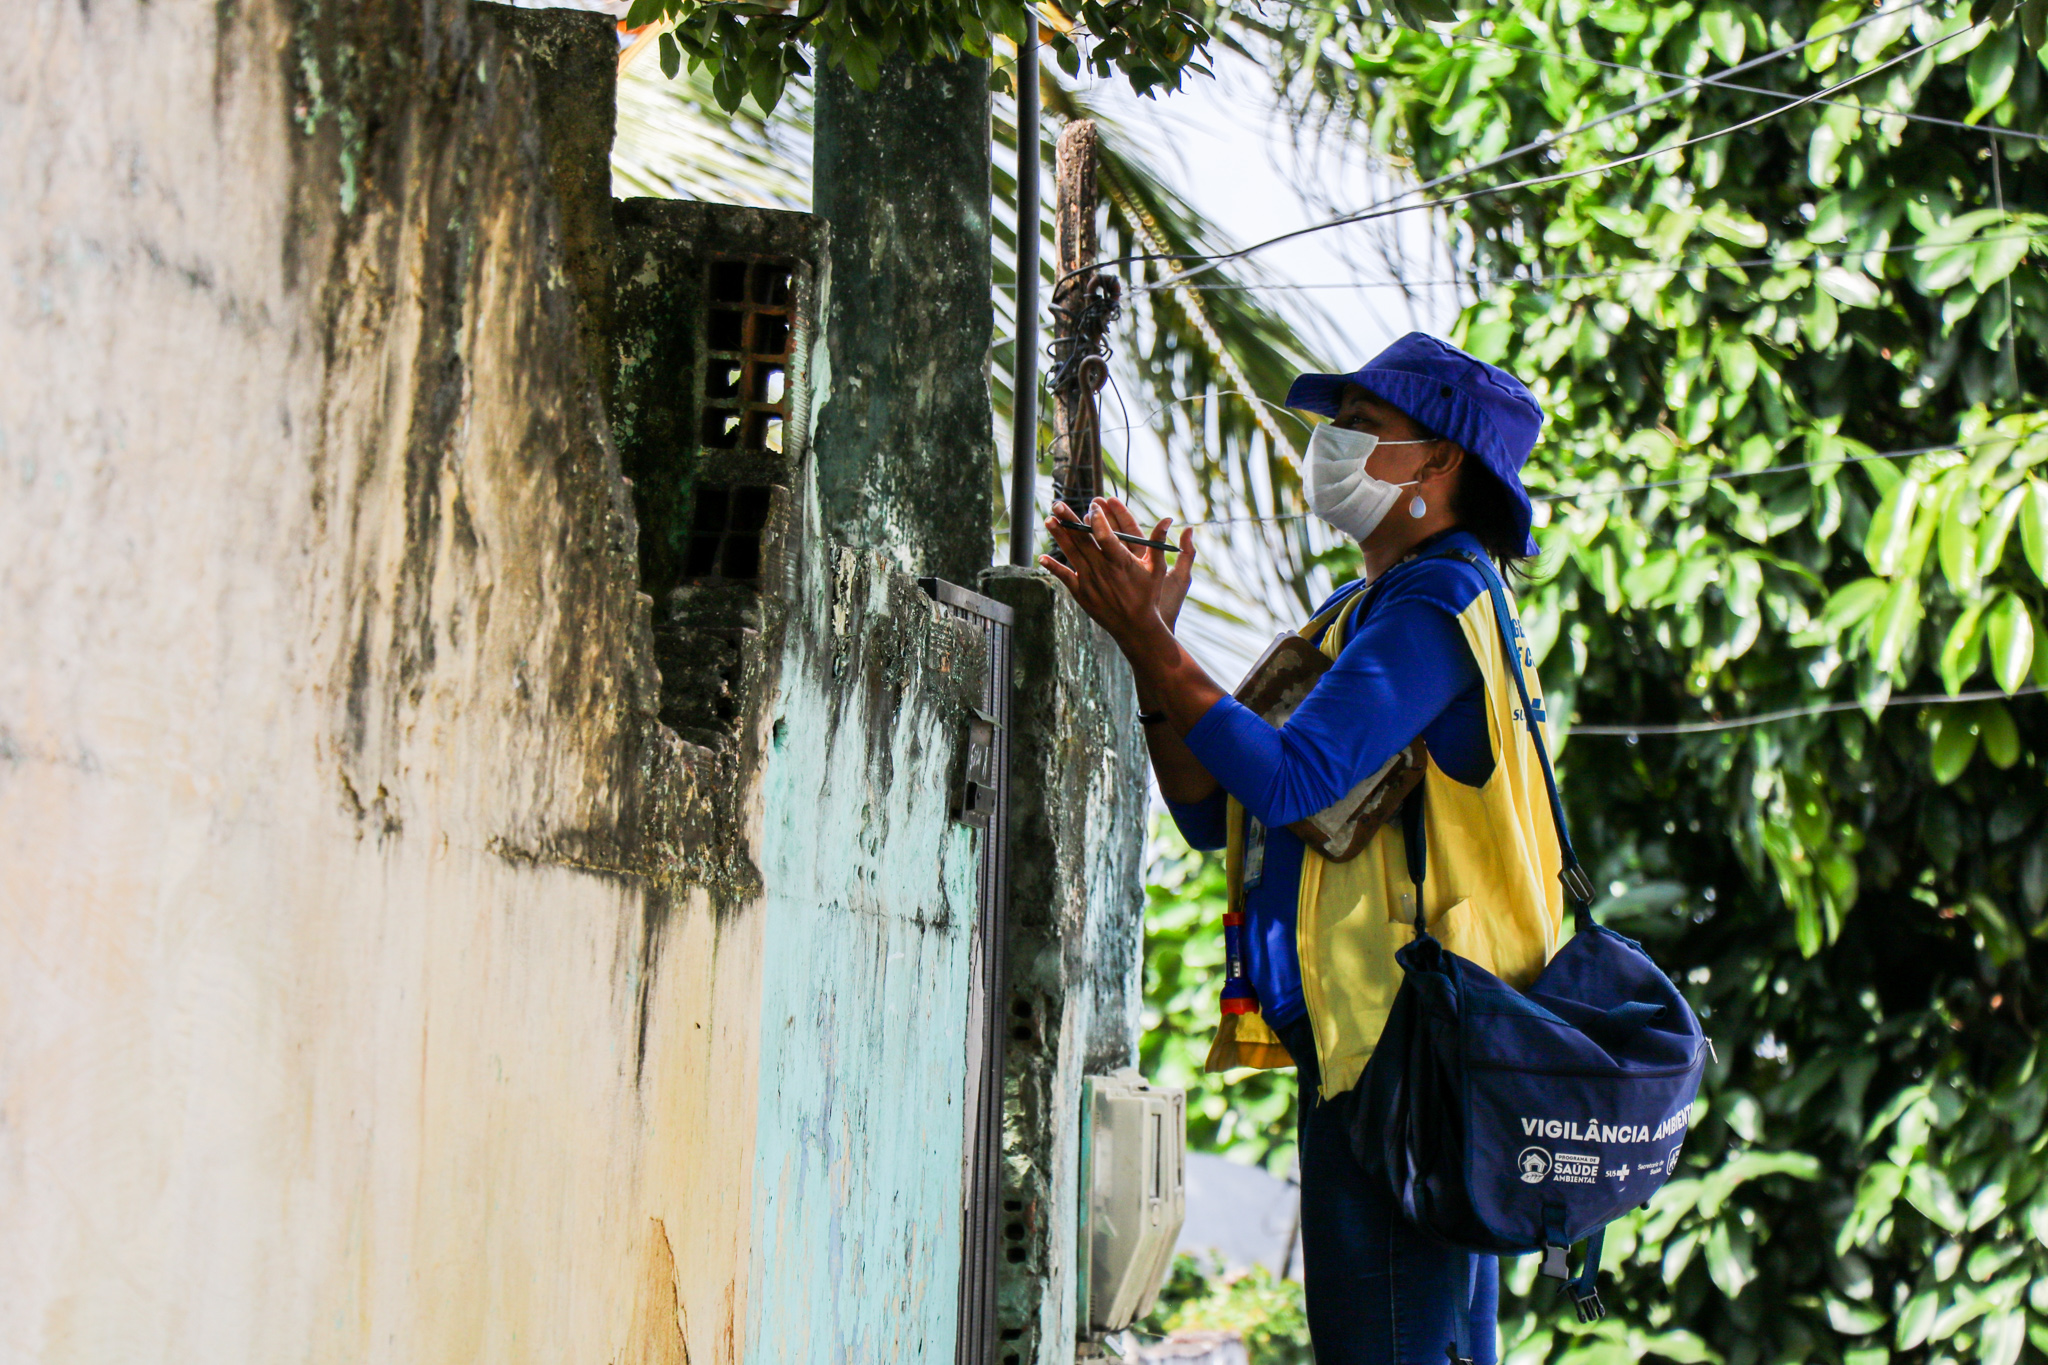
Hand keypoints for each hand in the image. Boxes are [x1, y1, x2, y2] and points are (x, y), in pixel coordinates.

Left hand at [1038, 497, 1178, 648]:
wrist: (1135, 627)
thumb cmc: (1148, 595)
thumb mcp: (1157, 569)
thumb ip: (1158, 542)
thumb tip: (1168, 519)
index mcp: (1121, 562)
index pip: (1106, 536)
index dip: (1098, 520)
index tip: (1094, 505)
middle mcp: (1103, 570)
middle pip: (1083, 541)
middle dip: (1070, 520)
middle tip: (1058, 504)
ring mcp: (1090, 582)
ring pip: (1072, 554)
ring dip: (1059, 536)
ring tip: (1049, 519)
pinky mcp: (1081, 593)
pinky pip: (1065, 577)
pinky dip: (1053, 567)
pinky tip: (1041, 557)